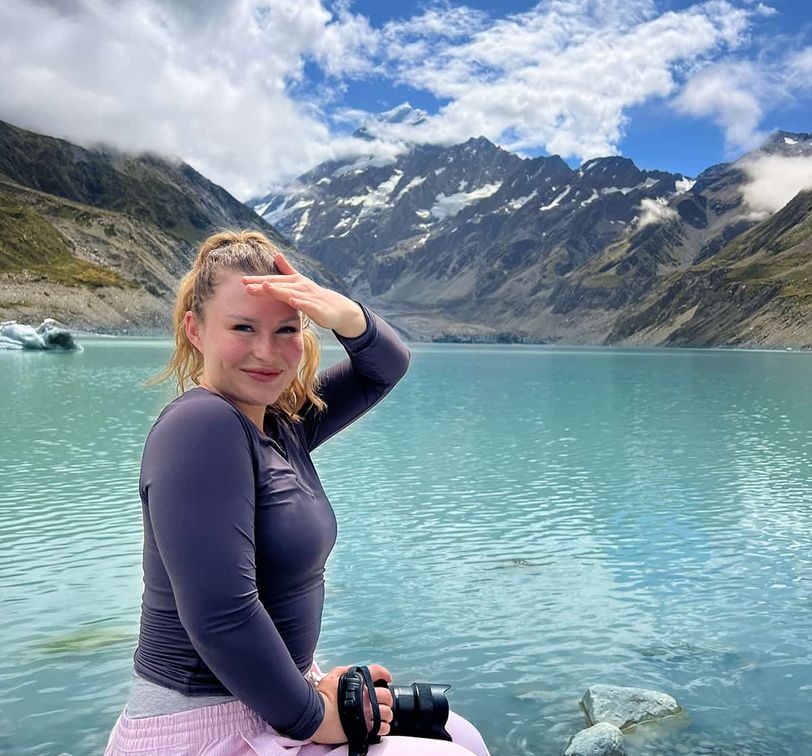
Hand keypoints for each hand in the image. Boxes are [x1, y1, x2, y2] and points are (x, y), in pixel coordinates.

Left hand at [242, 253, 366, 337]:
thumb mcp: (300, 281)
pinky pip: (307, 305)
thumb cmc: (315, 296)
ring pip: (290, 293)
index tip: (242, 281)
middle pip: (278, 285)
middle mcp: (300, 286)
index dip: (258, 280)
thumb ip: (287, 269)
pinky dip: (299, 302)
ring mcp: (308, 296)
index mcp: (294, 281)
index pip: (273, 280)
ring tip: (265, 287)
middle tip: (246, 285)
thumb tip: (276, 254)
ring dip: (278, 290)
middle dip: (262, 285)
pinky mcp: (316, 307)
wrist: (337, 308)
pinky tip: (292, 300)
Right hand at [310, 663, 393, 744]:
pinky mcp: (364, 728)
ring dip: (386, 714)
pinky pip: (381, 728)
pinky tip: (381, 727)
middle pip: (386, 695)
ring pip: (387, 713)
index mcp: (359, 683)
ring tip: (383, 716)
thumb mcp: (329, 678)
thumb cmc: (320, 697)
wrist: (315, 717)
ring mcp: (366, 713)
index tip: (387, 678)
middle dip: (387, 698)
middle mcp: (365, 697)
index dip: (384, 673)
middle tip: (384, 701)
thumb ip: (342, 671)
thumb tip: (351, 670)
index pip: (377, 672)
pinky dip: (383, 728)